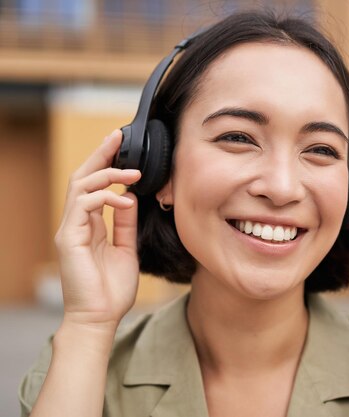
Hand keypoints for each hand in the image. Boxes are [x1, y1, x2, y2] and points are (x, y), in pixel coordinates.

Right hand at [54, 130, 141, 329]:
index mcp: (89, 225)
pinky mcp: (69, 239)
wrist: (100, 318)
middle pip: (82, 178)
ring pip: (80, 187)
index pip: (93, 186)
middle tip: (117, 137)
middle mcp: (77, 223)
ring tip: (132, 173)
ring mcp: (70, 230)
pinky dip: (104, 198)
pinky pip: (83, 207)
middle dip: (100, 155)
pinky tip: (125, 201)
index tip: (121, 145)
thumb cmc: (111, 289)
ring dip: (107, 175)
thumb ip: (125, 224)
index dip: (105, 164)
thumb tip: (130, 198)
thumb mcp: (125, 249)